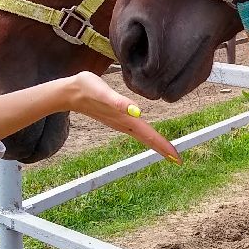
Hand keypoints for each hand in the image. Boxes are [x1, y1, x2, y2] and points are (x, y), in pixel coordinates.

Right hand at [65, 71, 180, 161]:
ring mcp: (120, 122)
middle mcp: (124, 123)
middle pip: (147, 139)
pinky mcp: (116, 118)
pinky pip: (135, 130)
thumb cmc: (87, 89)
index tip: (176, 158)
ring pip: (142, 136)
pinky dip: (145, 135)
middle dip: (162, 149)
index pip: (148, 135)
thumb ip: (118, 102)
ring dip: (155, 144)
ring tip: (167, 151)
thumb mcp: (102, 92)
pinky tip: (147, 135)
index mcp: (125, 119)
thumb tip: (136, 111)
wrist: (71, 92)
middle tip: (178, 160)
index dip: (163, 146)